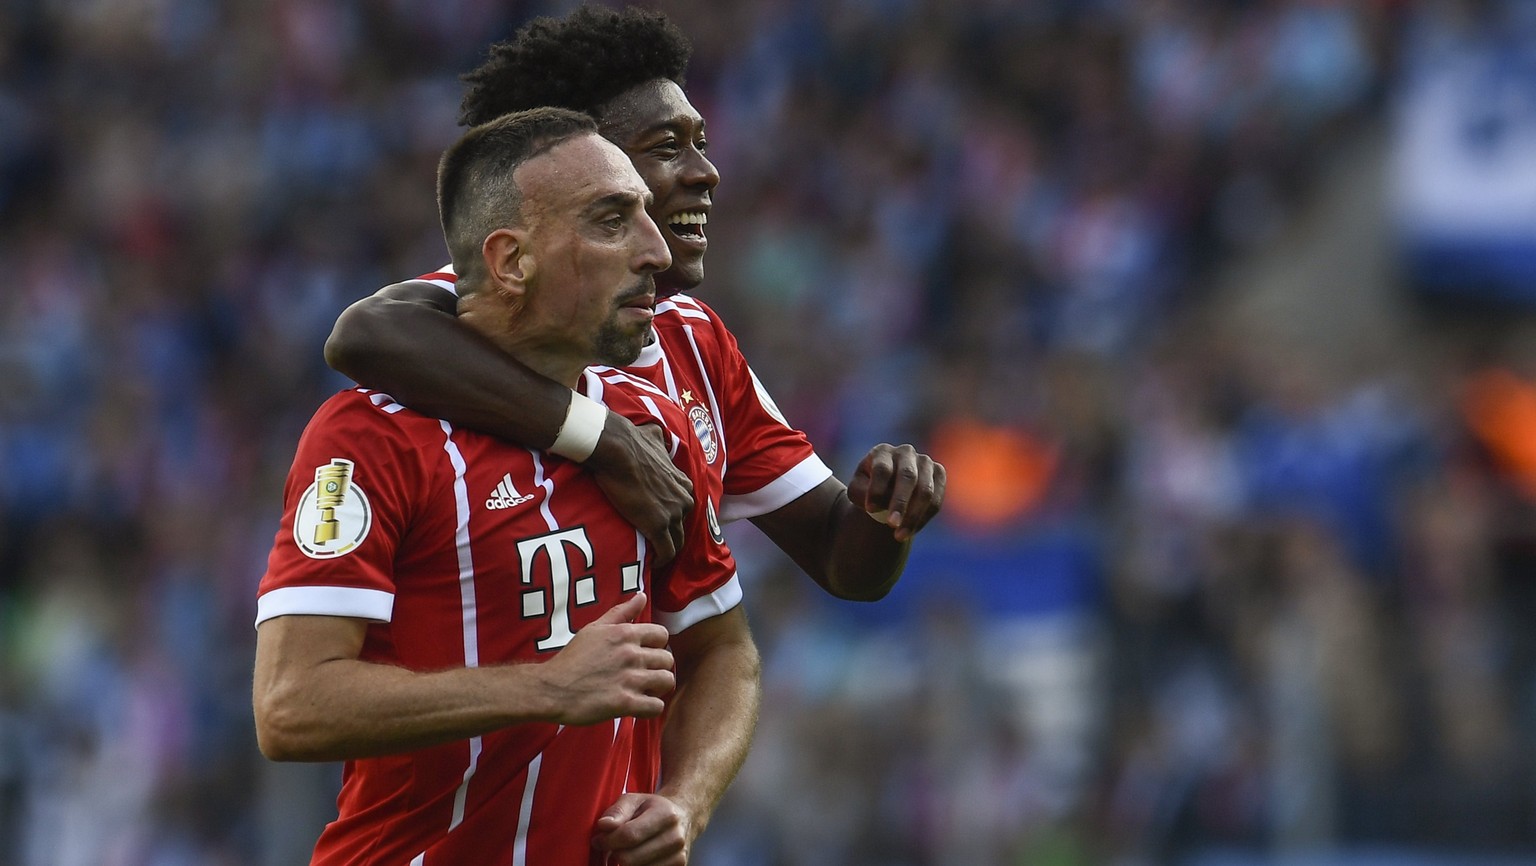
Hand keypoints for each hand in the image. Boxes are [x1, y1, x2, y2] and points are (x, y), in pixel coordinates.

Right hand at [537, 593, 674, 725]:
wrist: (551, 688)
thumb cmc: (572, 658)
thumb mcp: (594, 628)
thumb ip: (621, 612)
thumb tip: (642, 596)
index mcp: (625, 633)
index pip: (662, 635)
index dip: (657, 645)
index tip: (646, 654)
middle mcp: (631, 654)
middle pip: (668, 659)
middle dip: (659, 667)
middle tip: (645, 674)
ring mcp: (629, 679)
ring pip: (667, 681)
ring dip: (658, 687)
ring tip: (645, 690)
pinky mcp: (625, 703)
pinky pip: (656, 706)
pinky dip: (651, 707)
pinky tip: (639, 705)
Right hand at [589, 414, 693, 565]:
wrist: (618, 450)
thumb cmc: (631, 442)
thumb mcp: (654, 437)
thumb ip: (658, 441)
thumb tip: (653, 433)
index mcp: (682, 482)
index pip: (683, 506)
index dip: (672, 516)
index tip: (658, 522)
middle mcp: (683, 498)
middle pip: (682, 526)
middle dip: (670, 536)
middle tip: (654, 542)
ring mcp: (673, 514)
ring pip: (676, 542)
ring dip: (666, 550)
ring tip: (652, 556)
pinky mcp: (659, 527)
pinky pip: (666, 551)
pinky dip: (660, 560)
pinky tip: (651, 564)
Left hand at [593, 793, 693, 865]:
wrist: (683, 818)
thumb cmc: (653, 808)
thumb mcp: (634, 800)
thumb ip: (617, 811)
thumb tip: (603, 826)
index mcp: (666, 815)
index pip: (629, 835)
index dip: (608, 841)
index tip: (599, 840)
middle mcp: (676, 838)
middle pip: (630, 859)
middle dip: (614, 854)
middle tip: (609, 848)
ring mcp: (679, 857)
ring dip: (623, 865)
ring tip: (623, 852)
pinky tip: (635, 859)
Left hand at [846, 443, 945, 542]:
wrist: (888, 486)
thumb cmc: (868, 488)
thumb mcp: (857, 490)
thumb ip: (861, 493)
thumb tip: (878, 505)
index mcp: (882, 452)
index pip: (882, 469)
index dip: (877, 489)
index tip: (870, 510)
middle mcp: (906, 452)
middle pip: (907, 477)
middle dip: (900, 502)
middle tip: (891, 525)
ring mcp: (925, 462)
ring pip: (925, 490)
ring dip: (913, 516)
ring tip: (900, 536)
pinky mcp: (939, 474)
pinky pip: (936, 499)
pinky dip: (924, 518)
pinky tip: (911, 531)